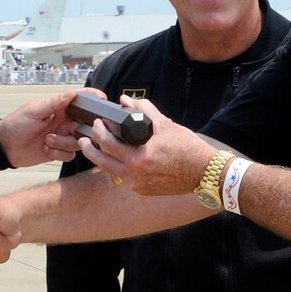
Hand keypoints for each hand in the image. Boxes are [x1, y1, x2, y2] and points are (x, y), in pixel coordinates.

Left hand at [0, 89, 102, 166]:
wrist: (5, 147)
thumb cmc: (16, 124)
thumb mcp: (34, 111)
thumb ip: (53, 103)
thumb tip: (72, 93)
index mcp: (59, 107)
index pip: (80, 100)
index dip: (93, 98)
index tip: (103, 99)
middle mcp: (64, 121)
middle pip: (85, 124)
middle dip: (82, 130)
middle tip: (72, 130)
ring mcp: (62, 136)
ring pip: (79, 142)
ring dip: (64, 143)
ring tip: (48, 140)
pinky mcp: (59, 151)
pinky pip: (70, 154)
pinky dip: (60, 153)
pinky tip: (47, 149)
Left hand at [79, 96, 210, 195]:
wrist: (204, 172)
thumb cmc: (187, 147)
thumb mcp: (165, 125)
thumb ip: (144, 110)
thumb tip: (126, 100)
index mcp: (139, 157)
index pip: (108, 144)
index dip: (99, 132)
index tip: (98, 123)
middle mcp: (136, 175)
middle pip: (102, 161)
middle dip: (90, 148)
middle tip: (85, 137)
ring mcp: (138, 185)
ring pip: (110, 172)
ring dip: (99, 159)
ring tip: (92, 148)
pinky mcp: (143, 191)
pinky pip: (123, 178)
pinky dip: (117, 167)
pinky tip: (115, 158)